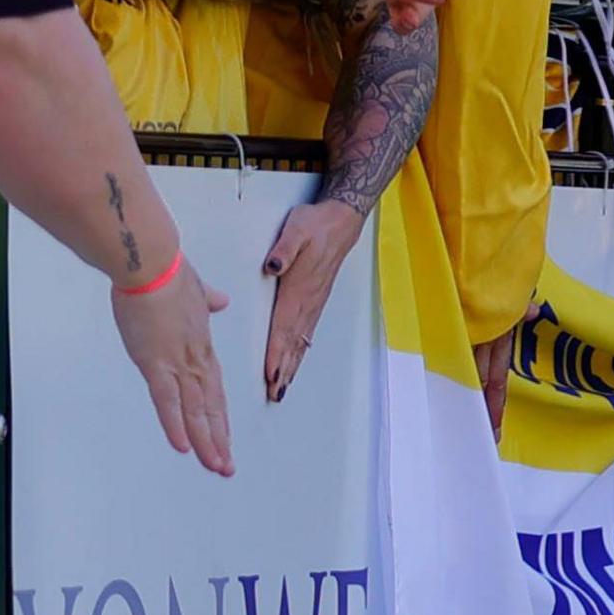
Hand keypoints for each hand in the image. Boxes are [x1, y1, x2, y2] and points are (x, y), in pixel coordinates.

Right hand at [109, 256, 233, 477]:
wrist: (152, 262)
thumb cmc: (168, 272)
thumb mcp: (194, 288)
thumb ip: (208, 299)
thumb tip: (220, 300)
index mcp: (200, 344)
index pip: (213, 387)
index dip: (219, 413)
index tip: (225, 435)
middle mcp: (194, 357)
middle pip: (210, 405)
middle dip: (218, 437)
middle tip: (226, 466)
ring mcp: (177, 361)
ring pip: (195, 409)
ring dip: (205, 440)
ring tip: (216, 466)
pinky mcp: (155, 361)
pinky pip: (168, 400)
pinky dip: (176, 423)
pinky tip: (184, 447)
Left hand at [257, 198, 364, 402]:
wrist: (342, 220)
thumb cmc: (315, 224)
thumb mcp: (297, 228)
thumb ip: (285, 248)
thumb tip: (273, 266)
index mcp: (298, 288)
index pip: (284, 326)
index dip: (277, 352)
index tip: (272, 374)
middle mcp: (307, 300)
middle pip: (293, 342)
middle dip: (284, 369)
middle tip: (275, 394)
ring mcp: (314, 302)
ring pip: (301, 341)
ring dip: (292, 365)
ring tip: (283, 388)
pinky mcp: (316, 300)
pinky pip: (307, 332)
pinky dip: (301, 351)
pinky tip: (297, 361)